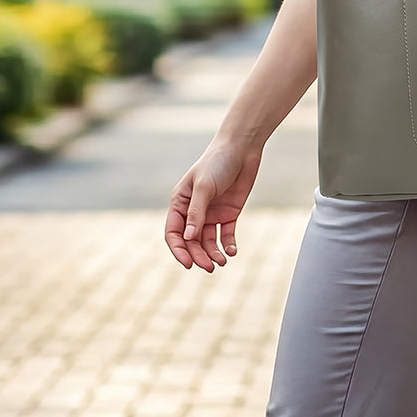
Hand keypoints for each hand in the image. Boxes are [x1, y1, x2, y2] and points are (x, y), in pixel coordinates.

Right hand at [164, 139, 262, 272]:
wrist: (242, 149)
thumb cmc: (217, 162)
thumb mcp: (204, 187)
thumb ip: (196, 213)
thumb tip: (188, 238)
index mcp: (180, 203)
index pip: (174, 233)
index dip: (179, 249)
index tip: (188, 264)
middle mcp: (194, 211)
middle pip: (191, 241)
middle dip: (199, 255)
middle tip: (209, 267)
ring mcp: (211, 213)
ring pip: (208, 241)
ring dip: (213, 253)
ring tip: (222, 261)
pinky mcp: (229, 214)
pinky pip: (226, 235)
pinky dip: (228, 245)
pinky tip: (231, 251)